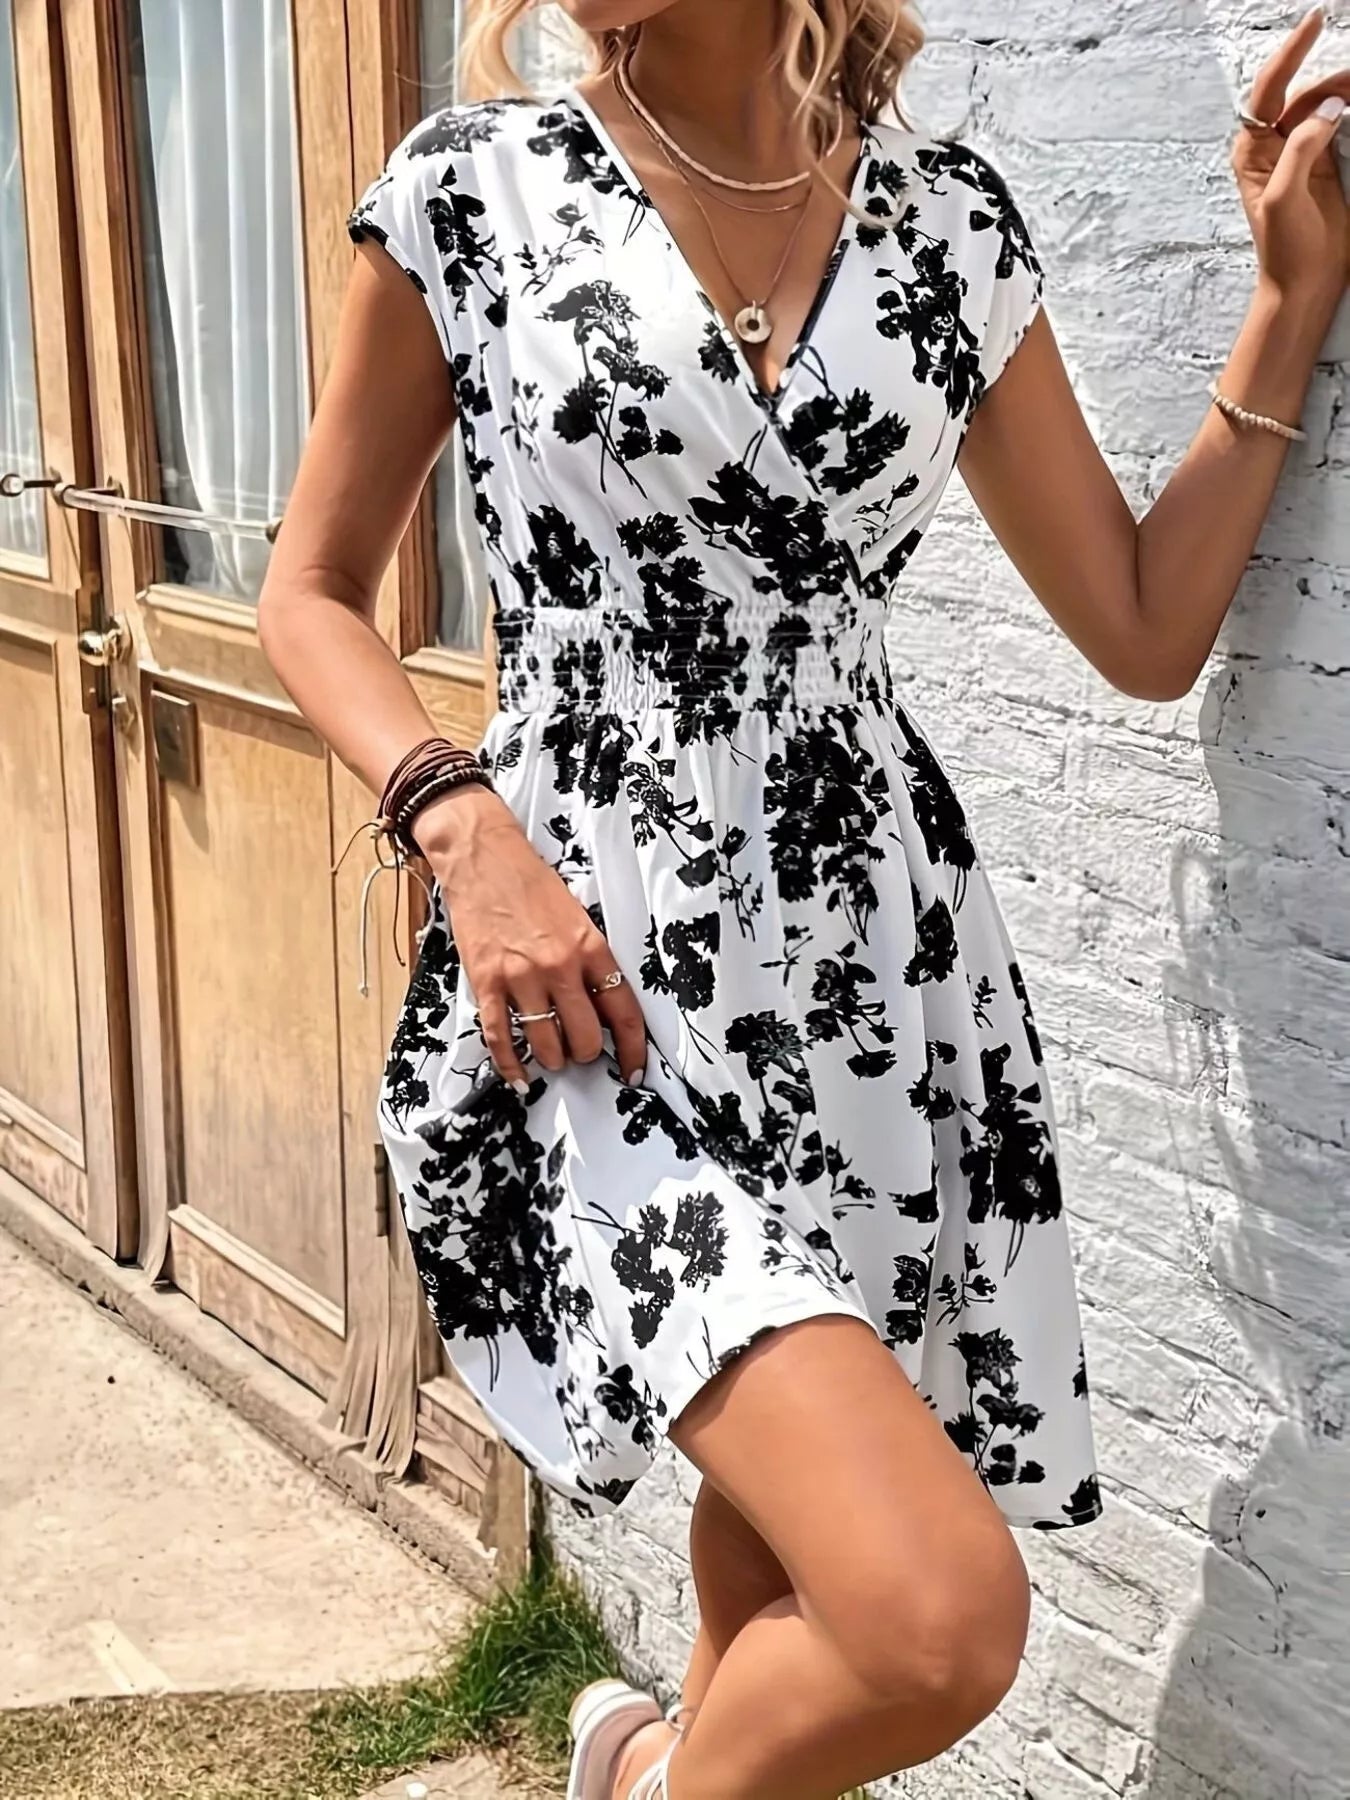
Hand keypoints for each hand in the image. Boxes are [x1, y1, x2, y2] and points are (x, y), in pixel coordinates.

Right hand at [412, 784, 648, 1093]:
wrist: (482, 856)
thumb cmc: (530, 882)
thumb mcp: (578, 916)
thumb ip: (591, 960)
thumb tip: (602, 1006)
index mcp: (590, 947)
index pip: (623, 1012)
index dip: (633, 1050)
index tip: (633, 1070)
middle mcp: (559, 966)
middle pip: (586, 1037)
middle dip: (587, 1053)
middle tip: (582, 1050)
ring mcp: (521, 976)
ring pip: (547, 1045)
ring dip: (553, 1058)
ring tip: (553, 1055)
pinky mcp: (486, 982)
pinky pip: (501, 1038)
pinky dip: (510, 1065)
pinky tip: (519, 1076)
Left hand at [1232, 8, 1348, 313]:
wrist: (1305, 283)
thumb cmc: (1283, 249)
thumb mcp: (1281, 199)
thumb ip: (1300, 150)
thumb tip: (1328, 108)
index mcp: (1253, 150)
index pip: (1269, 89)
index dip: (1291, 52)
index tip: (1315, 21)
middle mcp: (1275, 144)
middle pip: (1307, 92)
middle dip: (1336, 77)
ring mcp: (1304, 151)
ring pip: (1330, 105)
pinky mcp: (1329, 161)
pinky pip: (1345, 124)